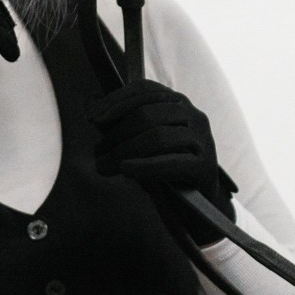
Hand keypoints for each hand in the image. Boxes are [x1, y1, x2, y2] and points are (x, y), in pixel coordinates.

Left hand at [88, 78, 236, 242]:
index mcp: (178, 103)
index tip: (92, 118)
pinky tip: (126, 170)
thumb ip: (120, 125)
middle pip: (147, 114)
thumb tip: (90, 107)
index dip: (116, 101)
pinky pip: (171, 162)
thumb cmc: (164, 169)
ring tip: (104, 166)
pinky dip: (144, 165)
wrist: (196, 204)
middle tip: (97, 152)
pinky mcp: (205, 166)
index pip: (144, 90)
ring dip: (124, 151)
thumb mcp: (141, 143)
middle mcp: (194, 115)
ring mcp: (202, 140)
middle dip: (116, 133)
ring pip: (157, 136)